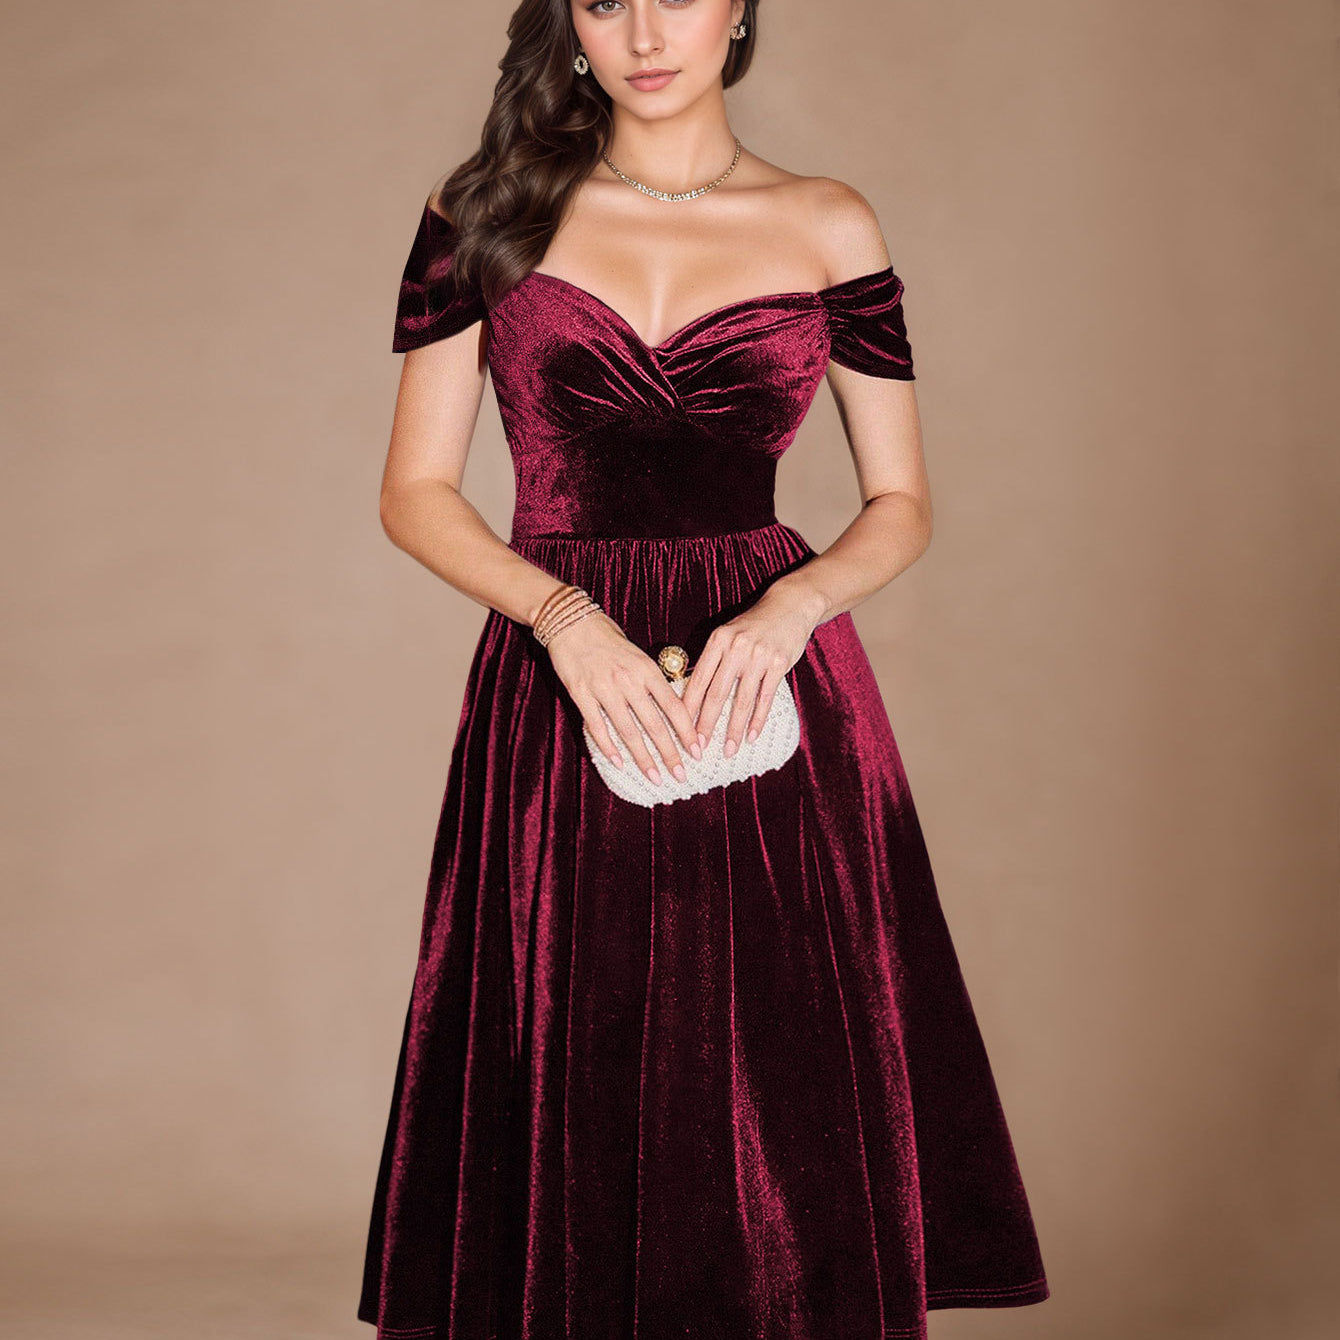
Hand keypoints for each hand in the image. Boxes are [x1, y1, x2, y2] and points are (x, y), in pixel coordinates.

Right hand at [544, 610, 703, 785]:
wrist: (573, 622)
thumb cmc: (609, 639)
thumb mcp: (639, 656)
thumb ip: (652, 682)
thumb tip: (671, 709)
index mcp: (647, 670)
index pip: (674, 706)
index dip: (686, 731)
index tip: (697, 751)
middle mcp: (629, 681)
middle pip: (654, 725)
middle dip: (670, 753)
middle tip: (680, 775)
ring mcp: (605, 688)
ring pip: (629, 731)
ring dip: (643, 758)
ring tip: (654, 777)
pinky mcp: (582, 693)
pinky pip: (598, 726)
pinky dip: (609, 747)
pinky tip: (619, 763)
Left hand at [681, 584, 820, 758]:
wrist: (790, 606)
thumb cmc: (753, 625)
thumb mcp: (728, 634)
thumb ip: (713, 660)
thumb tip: (694, 692)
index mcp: (718, 641)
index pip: (699, 680)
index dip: (688, 707)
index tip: (680, 729)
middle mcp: (736, 648)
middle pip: (717, 693)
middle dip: (706, 724)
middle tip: (699, 748)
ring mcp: (759, 656)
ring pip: (742, 700)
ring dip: (734, 729)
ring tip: (729, 749)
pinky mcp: (779, 663)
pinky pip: (765, 698)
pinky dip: (758, 719)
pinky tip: (752, 736)